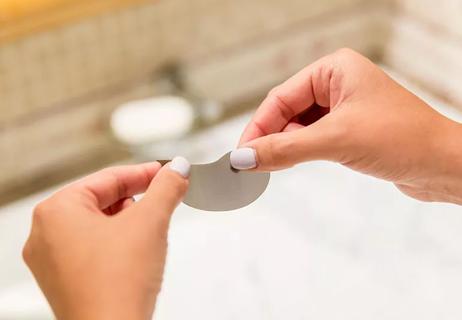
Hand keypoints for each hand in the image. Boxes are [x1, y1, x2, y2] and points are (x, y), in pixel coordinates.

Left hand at [23, 157, 190, 319]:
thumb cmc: (118, 284)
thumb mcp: (150, 222)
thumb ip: (166, 188)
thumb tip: (178, 169)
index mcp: (56, 211)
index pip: (108, 178)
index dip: (143, 173)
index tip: (166, 172)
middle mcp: (45, 234)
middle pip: (101, 200)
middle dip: (136, 199)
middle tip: (163, 198)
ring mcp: (52, 260)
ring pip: (98, 224)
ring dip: (127, 221)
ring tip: (150, 229)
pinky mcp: (65, 280)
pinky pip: (93, 247)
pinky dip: (116, 242)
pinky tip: (136, 251)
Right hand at [230, 48, 461, 204]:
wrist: (444, 166)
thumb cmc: (402, 139)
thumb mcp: (335, 141)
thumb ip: (285, 149)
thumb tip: (244, 157)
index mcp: (334, 69)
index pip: (281, 97)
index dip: (258, 126)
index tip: (240, 153)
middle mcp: (337, 84)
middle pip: (287, 111)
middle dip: (270, 138)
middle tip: (250, 164)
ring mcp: (343, 107)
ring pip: (298, 127)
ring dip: (284, 147)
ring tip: (268, 167)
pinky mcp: (349, 129)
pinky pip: (312, 138)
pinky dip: (298, 152)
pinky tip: (288, 164)